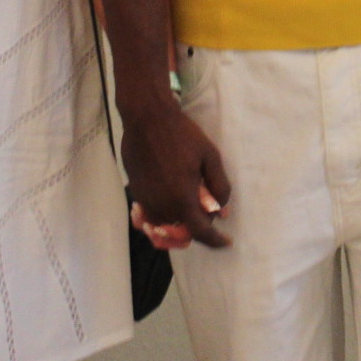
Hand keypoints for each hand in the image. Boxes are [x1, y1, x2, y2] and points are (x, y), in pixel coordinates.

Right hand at [121, 101, 233, 248]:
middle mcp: (161, 206)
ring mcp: (145, 200)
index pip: (200, 232)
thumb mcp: (210, 157)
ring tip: (191, 203)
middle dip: (197, 227)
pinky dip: (164, 212)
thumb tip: (222, 211)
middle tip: (209, 210)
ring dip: (179, 220)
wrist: (147, 118)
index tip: (225, 242)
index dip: (215, 240)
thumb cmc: (183, 135)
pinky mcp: (135, 192)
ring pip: (165, 224)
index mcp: (182, 200)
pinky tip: (172, 195)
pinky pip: (151, 213)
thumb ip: (219, 187)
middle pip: (182, 231)